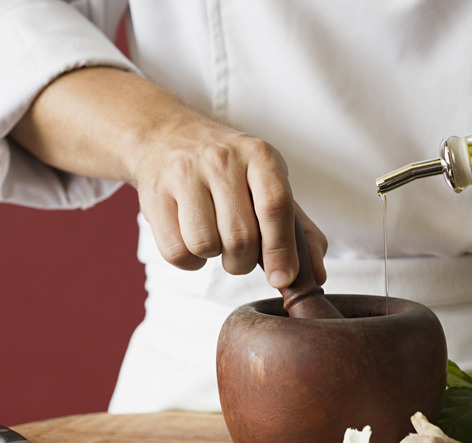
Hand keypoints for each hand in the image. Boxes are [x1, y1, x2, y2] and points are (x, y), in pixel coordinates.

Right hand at [130, 116, 326, 286]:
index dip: (281, 249)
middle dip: (244, 261)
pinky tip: (192, 239)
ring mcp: (185, 174)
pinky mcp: (154, 194)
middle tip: (242, 253)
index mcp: (260, 155)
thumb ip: (298, 230)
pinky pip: (176, 252)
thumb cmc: (229, 172)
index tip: (283, 278)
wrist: (166, 136)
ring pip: (205, 245)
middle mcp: (222, 159)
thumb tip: (317, 277)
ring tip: (215, 239)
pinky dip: (189, 260)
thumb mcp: (269, 185)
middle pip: (240, 236)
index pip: (275, 205)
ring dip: (215, 258)